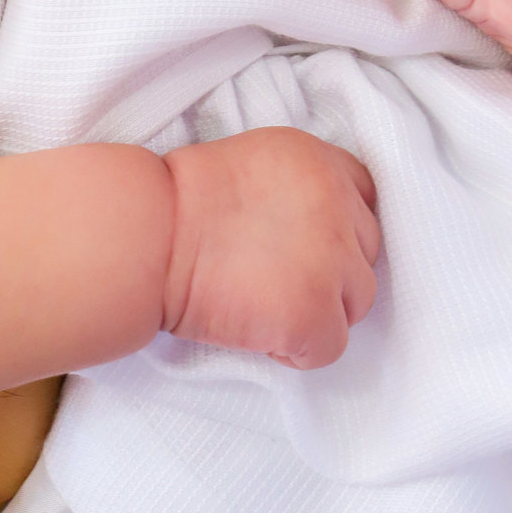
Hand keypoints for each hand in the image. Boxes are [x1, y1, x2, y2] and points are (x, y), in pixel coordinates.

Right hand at [162, 129, 379, 368]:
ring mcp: (331, 259)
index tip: (305, 247)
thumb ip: (295, 190)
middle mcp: (336, 203)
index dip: (338, 231)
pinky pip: (331, 346)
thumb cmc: (175, 207)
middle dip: (330, 272)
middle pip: (366, 252)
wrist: (145, 236)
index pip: (364, 199)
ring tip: (265, 309)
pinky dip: (298, 351)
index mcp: (320, 161)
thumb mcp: (251, 167)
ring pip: (357, 301)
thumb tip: (310, 234)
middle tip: (276, 282)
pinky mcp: (314, 311)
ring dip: (319, 312)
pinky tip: (259, 334)